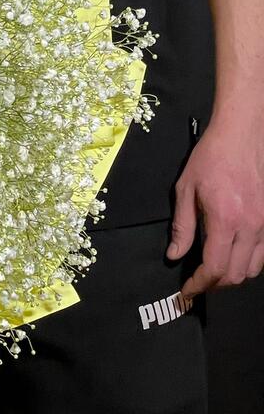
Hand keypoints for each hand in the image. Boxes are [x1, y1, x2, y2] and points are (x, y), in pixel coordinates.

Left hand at [167, 108, 263, 299]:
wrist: (241, 137)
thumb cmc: (209, 159)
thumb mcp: (185, 189)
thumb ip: (182, 226)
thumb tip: (175, 256)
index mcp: (225, 220)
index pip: (215, 268)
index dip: (199, 284)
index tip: (186, 291)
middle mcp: (250, 228)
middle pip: (236, 275)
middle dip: (214, 285)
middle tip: (196, 283)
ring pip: (253, 269)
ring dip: (232, 276)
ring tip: (211, 271)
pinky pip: (263, 255)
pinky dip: (247, 263)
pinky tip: (231, 255)